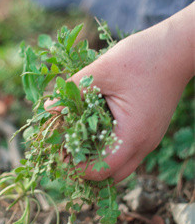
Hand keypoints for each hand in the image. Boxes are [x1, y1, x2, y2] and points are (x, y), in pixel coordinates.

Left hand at [69, 5, 193, 181]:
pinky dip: (108, 145)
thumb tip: (48, 108)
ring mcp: (149, 137)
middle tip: (64, 147)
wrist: (176, 48)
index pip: (102, 170)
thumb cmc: (142, 58)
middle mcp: (144, 143)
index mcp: (132, 134)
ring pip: (120, 163)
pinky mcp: (148, 128)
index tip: (58, 152)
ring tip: (75, 138)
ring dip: (97, 156)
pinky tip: (91, 126)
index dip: (77, 166)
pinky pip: (126, 148)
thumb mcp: (101, 71)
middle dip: (86, 166)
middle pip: (112, 174)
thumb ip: (73, 90)